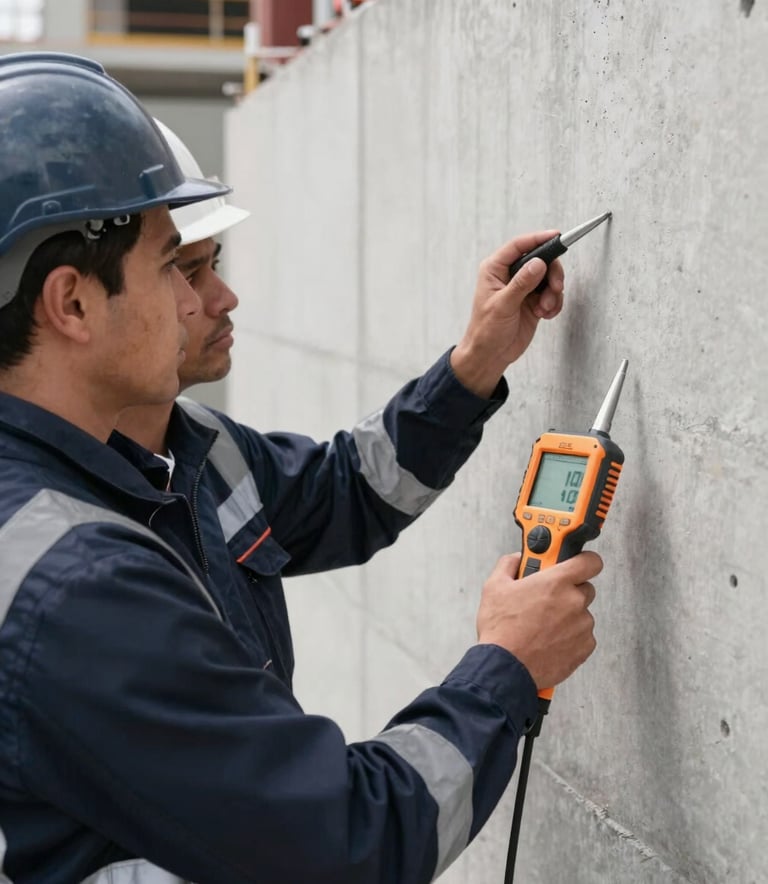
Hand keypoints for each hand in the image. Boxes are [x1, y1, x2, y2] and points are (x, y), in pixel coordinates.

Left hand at [450, 231, 564, 397]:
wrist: (491, 355)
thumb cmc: (486, 330)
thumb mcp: (503, 305)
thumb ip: (522, 284)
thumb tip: (539, 263)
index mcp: (495, 269)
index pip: (519, 246)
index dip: (539, 239)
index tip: (557, 237)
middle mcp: (510, 275)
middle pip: (540, 259)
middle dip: (552, 274)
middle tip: (555, 288)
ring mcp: (523, 287)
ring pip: (549, 277)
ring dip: (553, 293)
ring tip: (544, 309)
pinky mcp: (534, 301)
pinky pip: (552, 294)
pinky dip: (553, 303)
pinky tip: (545, 315)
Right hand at [476, 551, 599, 688]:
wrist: (505, 668)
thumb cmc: (501, 630)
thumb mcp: (494, 587)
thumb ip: (509, 564)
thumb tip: (517, 559)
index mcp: (556, 582)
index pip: (590, 561)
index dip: (585, 561)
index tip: (578, 563)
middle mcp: (574, 602)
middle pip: (585, 588)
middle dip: (568, 592)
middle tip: (547, 600)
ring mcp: (582, 626)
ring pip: (582, 614)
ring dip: (568, 617)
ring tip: (542, 627)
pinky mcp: (584, 648)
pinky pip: (582, 637)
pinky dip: (570, 638)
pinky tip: (549, 641)